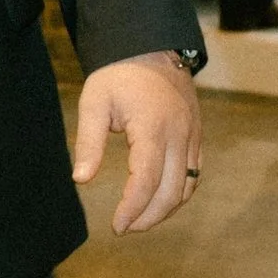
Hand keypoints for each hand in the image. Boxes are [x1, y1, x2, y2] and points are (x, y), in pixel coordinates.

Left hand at [72, 51, 201, 233]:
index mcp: (153, 128)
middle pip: (171, 191)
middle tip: (125, 228)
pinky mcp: (197, 137)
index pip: (146, 180)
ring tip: (139, 220)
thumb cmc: (119, 75)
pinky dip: (179, 194)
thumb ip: (88, 142)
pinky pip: (194, 175)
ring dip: (165, 209)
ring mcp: (192, 137)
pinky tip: (158, 201)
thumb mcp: (95, 102)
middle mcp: (179, 136)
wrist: (153, 49)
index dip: (133, 208)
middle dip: (148, 216)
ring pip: (187, 187)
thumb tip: (80, 180)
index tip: (117, 226)